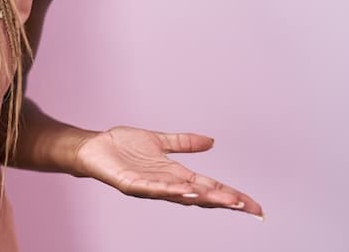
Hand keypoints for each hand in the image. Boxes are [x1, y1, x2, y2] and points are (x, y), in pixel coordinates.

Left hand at [74, 125, 263, 218]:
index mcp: (176, 174)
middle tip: (248, 207)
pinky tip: (185, 191)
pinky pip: (153, 189)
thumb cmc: (121, 147)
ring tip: (226, 201)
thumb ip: (183, 143)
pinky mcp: (131, 184)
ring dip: (203, 198)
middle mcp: (166, 184)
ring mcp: (150, 187)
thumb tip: (211, 141)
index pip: (210, 187)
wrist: (93, 147)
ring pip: (181, 196)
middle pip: (202, 196)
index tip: (255, 206)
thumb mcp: (158, 141)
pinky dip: (170, 190)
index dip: (232, 196)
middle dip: (225, 201)